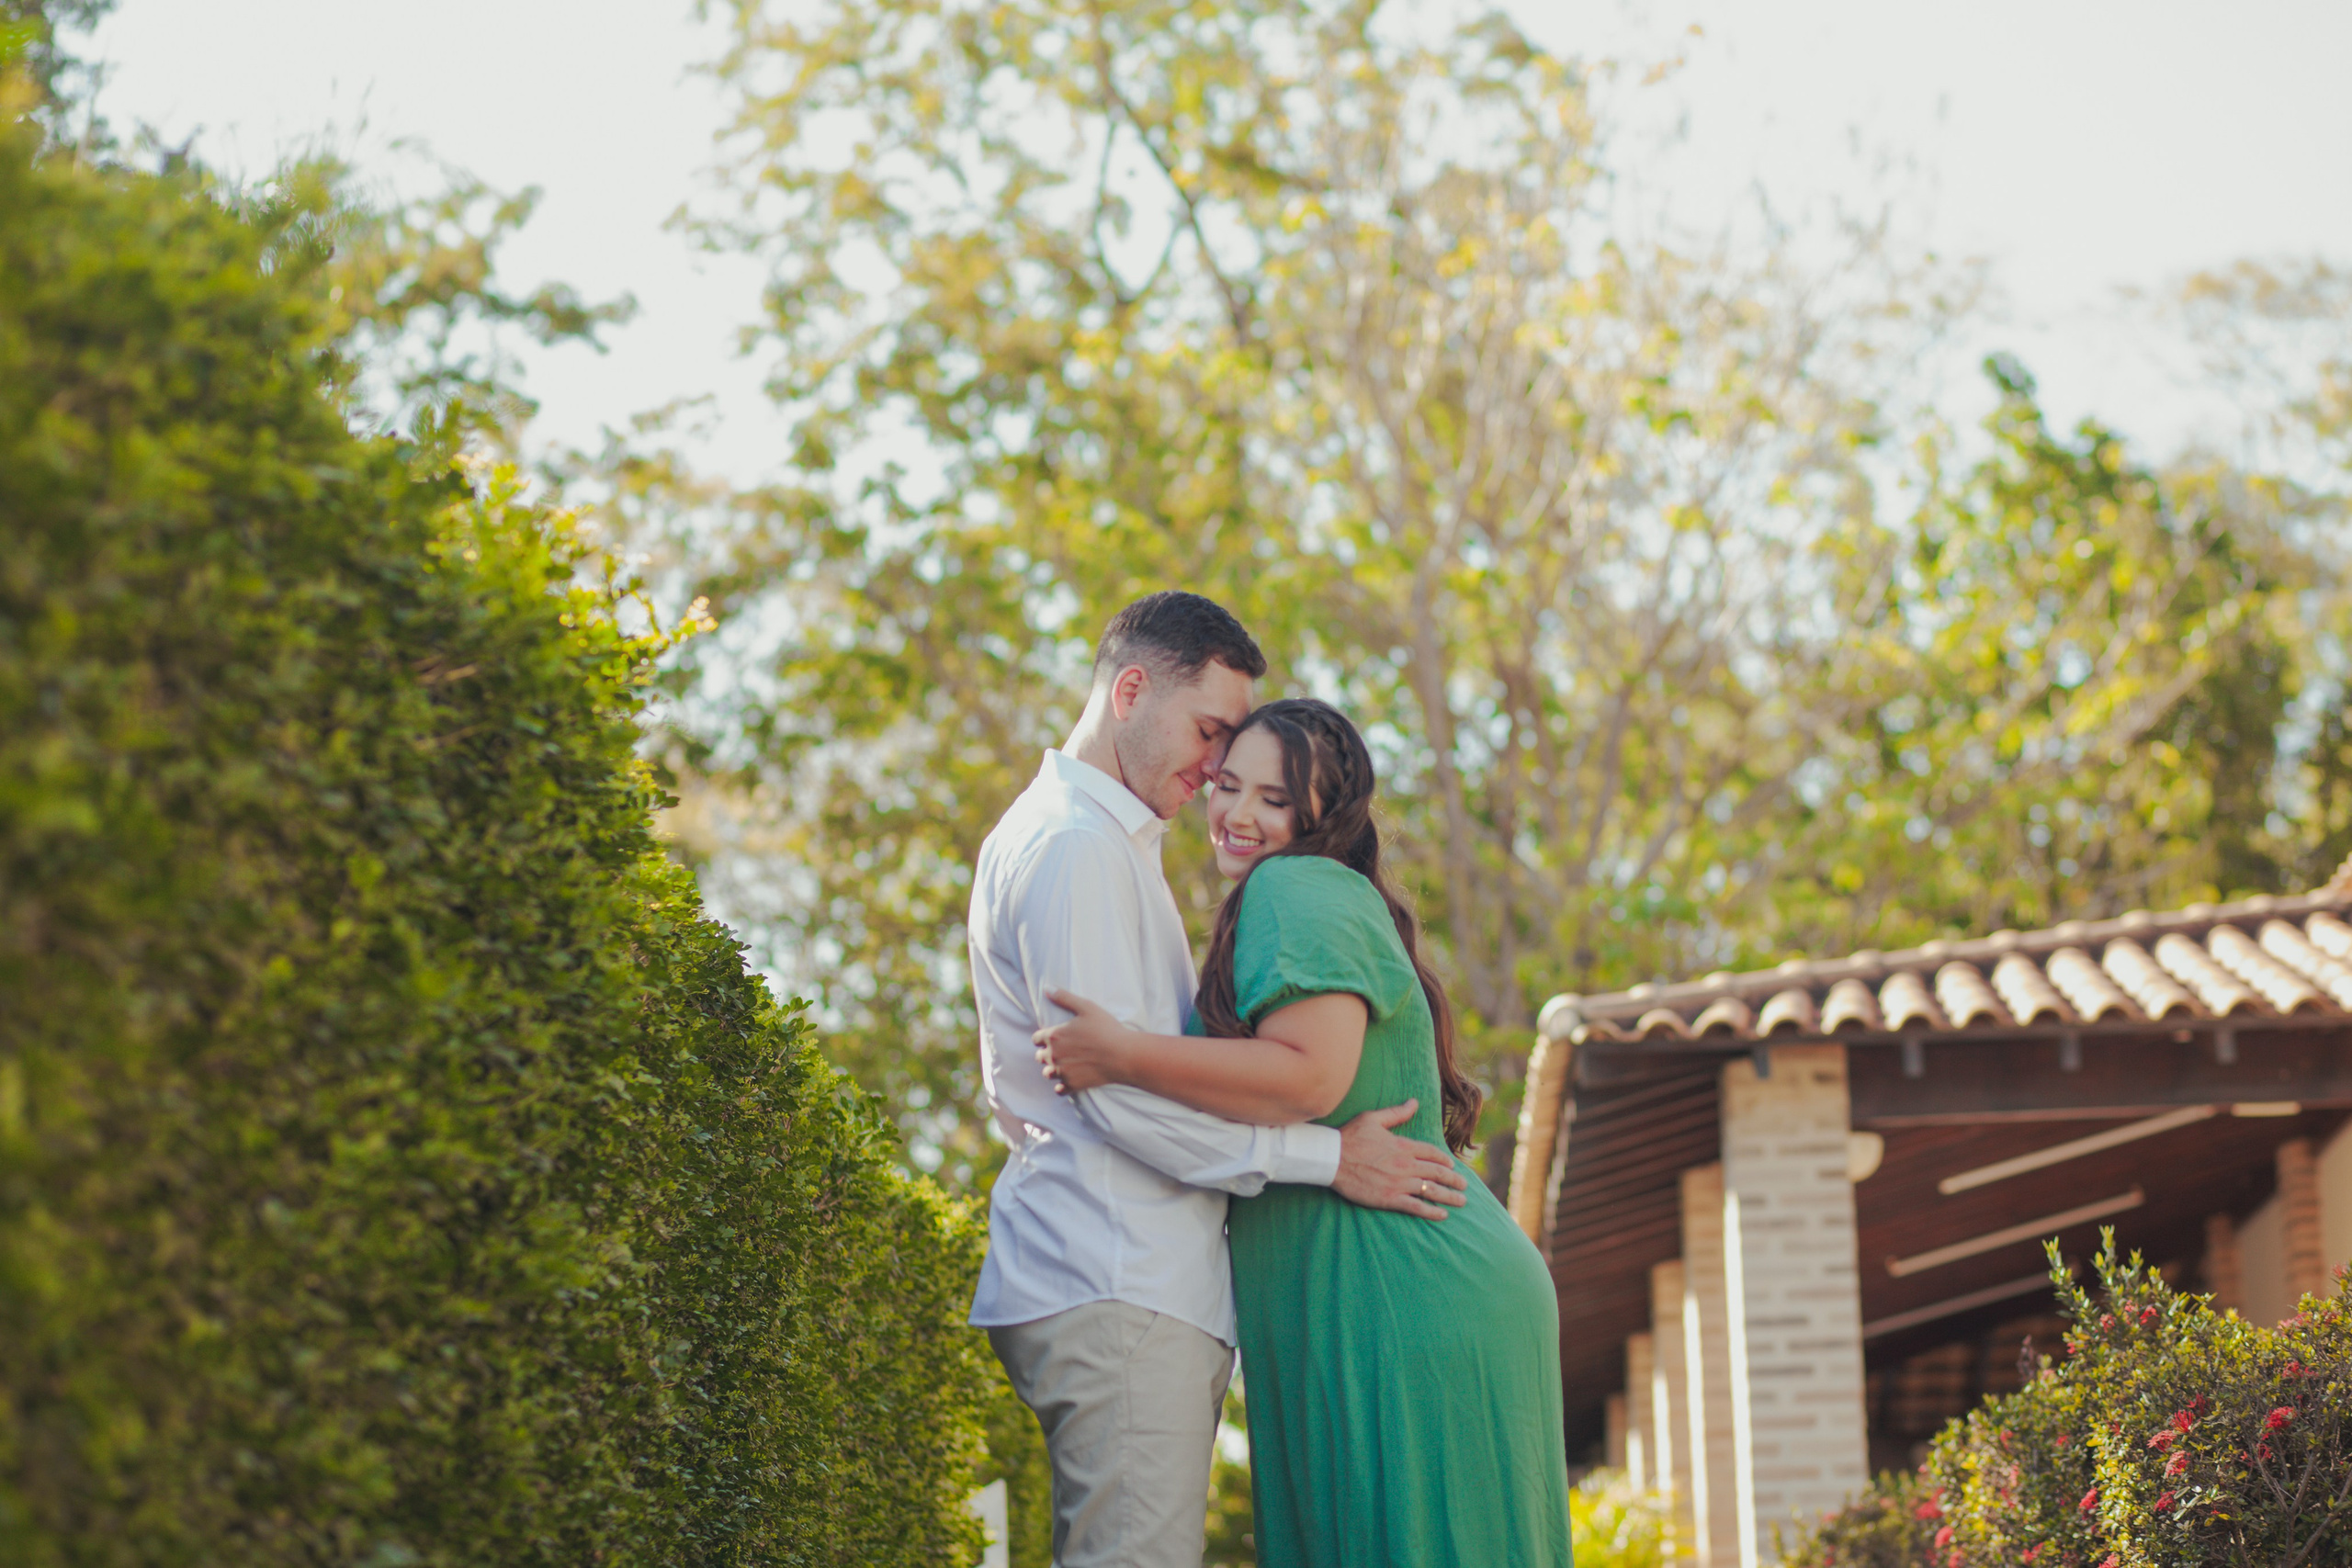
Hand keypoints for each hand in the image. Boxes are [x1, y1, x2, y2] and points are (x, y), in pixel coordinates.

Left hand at [1033, 989, 1135, 1093]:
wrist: (1123, 1055)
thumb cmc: (1106, 1029)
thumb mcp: (1086, 1007)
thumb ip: (1064, 998)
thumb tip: (1046, 988)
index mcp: (1054, 1036)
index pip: (1036, 1038)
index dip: (1043, 1037)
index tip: (1053, 1037)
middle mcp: (1054, 1055)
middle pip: (1040, 1057)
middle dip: (1048, 1053)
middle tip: (1063, 1051)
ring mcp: (1062, 1072)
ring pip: (1048, 1074)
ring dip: (1054, 1070)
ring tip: (1067, 1065)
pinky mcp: (1072, 1085)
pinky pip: (1059, 1090)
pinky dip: (1062, 1086)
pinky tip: (1071, 1079)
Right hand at [1330, 1100, 1467, 1220]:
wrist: (1332, 1158)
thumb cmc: (1350, 1137)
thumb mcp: (1373, 1119)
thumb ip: (1397, 1113)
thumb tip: (1414, 1101)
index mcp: (1404, 1146)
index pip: (1433, 1153)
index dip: (1445, 1160)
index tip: (1452, 1166)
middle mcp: (1406, 1164)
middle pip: (1437, 1173)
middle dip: (1454, 1180)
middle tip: (1464, 1186)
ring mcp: (1399, 1183)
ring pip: (1432, 1190)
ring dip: (1450, 1196)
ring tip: (1461, 1201)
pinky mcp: (1390, 1198)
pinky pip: (1416, 1206)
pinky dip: (1431, 1211)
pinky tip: (1442, 1214)